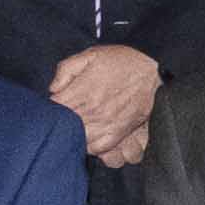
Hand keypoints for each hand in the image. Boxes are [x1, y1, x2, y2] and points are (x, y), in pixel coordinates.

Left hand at [58, 41, 162, 171]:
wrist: (152, 69)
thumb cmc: (121, 61)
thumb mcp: (90, 55)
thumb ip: (66, 69)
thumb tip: (53, 88)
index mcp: (81, 92)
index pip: (55, 108)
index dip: (52, 107)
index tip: (56, 102)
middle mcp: (92, 111)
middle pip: (65, 127)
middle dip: (61, 122)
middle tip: (64, 116)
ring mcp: (106, 124)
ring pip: (80, 140)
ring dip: (76, 135)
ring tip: (78, 127)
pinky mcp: (119, 132)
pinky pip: (100, 149)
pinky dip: (92, 146)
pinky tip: (91, 136)